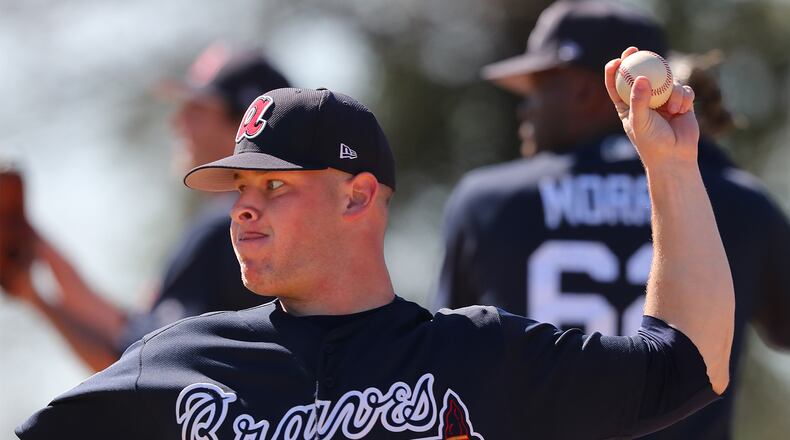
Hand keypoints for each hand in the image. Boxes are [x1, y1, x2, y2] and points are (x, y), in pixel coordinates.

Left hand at [605, 47, 698, 168]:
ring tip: (671, 109)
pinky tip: (682, 109)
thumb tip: (641, 78)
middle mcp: (645, 100)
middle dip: (637, 59)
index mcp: (628, 106)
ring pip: (667, 80)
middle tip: (635, 50)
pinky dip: (683, 97)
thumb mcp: (640, 122)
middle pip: (640, 73)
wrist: (675, 157)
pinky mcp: (681, 101)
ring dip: (671, 91)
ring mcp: (664, 99)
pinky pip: (684, 89)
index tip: (616, 60)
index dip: (614, 70)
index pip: (617, 85)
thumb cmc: (652, 143)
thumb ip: (639, 100)